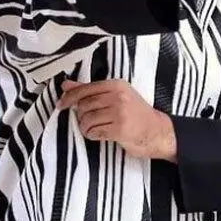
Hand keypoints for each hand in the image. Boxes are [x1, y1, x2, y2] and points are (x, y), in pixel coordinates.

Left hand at [58, 80, 176, 160]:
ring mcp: (120, 113)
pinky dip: (93, 135)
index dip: (70, 97)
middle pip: (84, 105)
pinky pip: (94, 132)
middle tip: (91, 120)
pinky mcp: (120, 129)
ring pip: (86, 120)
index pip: (85, 89)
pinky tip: (102, 134)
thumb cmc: (136, 114)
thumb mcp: (117, 97)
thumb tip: (66, 84)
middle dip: (82, 116)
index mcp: (117, 86)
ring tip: (98, 128)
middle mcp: (119, 97)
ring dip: (87, 127)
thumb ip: (91, 90)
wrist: (158, 131)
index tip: (62, 104)